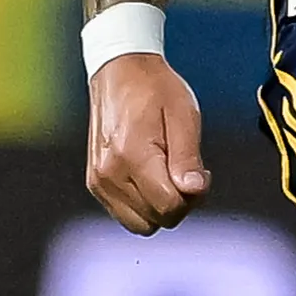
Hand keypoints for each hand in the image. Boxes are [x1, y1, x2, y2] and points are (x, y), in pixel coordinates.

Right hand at [86, 52, 208, 232]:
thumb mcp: (183, 116)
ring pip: (141, 224)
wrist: (120, 71)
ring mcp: (99, 181)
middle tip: (185, 172)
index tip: (200, 173)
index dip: (193, 196)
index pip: (169, 207)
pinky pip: (126, 215)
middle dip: (179, 204)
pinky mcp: (95, 184)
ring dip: (160, 208)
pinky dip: (143, 205)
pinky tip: (151, 177)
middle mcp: (109, 174)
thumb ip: (188, 158)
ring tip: (167, 174)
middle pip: (156, 220)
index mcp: (132, 155)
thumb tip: (194, 191)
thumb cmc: (155, 89)